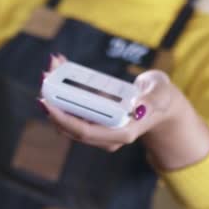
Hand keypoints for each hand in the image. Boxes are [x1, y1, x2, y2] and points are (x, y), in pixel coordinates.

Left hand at [39, 54, 183, 152]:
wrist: (163, 106)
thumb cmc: (162, 98)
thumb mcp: (161, 93)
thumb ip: (152, 99)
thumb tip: (139, 106)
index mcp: (122, 133)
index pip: (85, 131)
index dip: (63, 119)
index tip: (48, 103)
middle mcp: (106, 137)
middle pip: (70, 126)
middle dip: (54, 104)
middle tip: (44, 78)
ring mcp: (99, 131)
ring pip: (68, 119)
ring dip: (55, 97)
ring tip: (49, 71)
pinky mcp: (94, 122)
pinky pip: (73, 111)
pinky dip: (63, 93)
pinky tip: (58, 72)